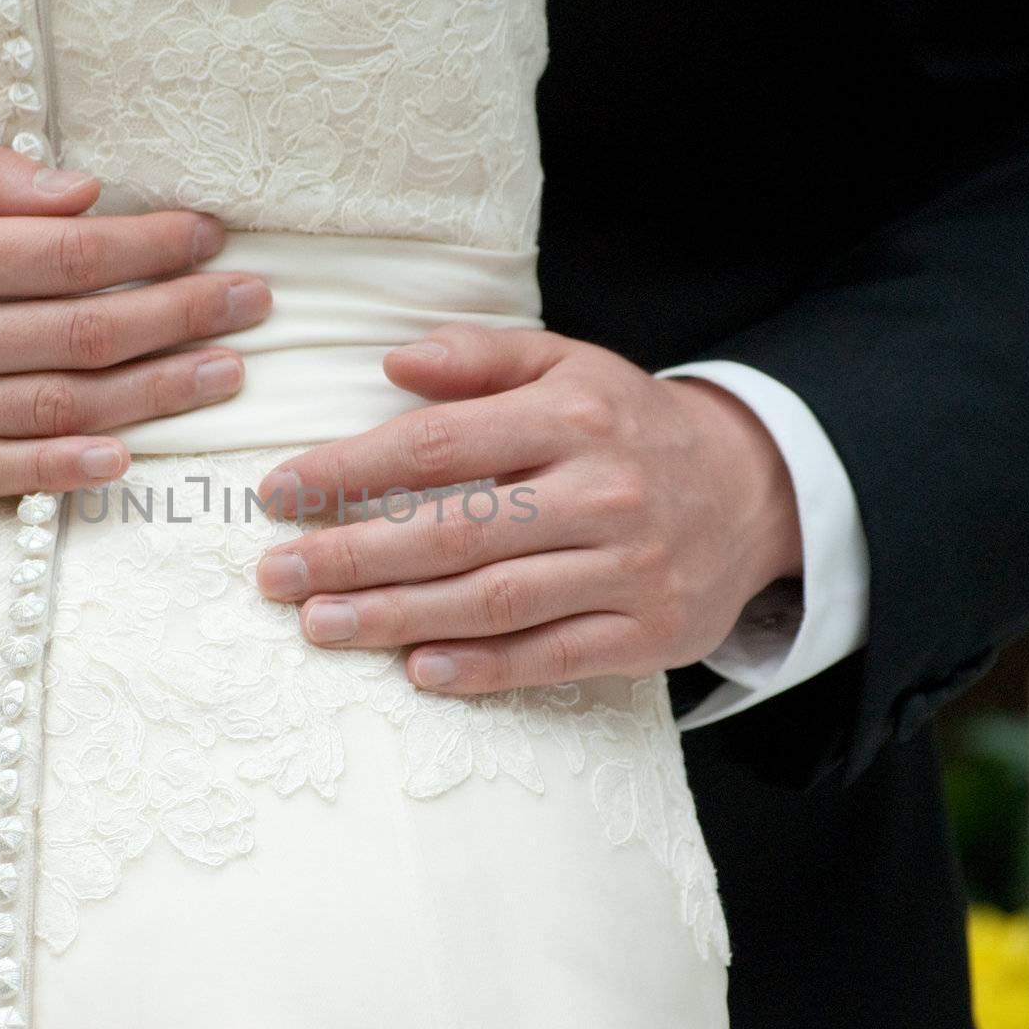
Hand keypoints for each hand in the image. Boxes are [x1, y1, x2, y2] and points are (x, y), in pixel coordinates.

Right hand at [0, 135, 270, 497]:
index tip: (208, 239)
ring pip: (55, 409)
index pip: (68, 254)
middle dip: (180, 316)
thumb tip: (80, 193)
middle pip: (81, 333)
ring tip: (223, 373)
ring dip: (152, 394)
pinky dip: (62, 474)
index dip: (151, 248)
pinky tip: (126, 459)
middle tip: (251, 303)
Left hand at [254, 325, 801, 693]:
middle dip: (352, 556)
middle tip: (276, 576)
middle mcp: (600, 492)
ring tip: (319, 625)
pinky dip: (482, 669)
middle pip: (454, 531)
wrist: (752, 489)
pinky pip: (552, 656)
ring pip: (493, 601)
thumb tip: (392, 362)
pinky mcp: (648, 633)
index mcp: (569, 417)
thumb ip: (479, 357)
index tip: (279, 493)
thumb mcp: (567, 365)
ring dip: (395, 618)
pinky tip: (417, 671)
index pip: (436, 446)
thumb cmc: (628, 425)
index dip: (348, 471)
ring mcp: (628, 568)